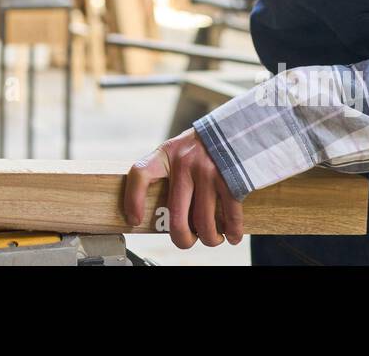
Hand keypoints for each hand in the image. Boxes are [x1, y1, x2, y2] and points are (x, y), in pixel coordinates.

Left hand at [124, 127, 243, 248]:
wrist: (235, 128)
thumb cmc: (202, 146)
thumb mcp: (178, 149)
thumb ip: (168, 172)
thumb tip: (157, 212)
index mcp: (167, 154)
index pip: (140, 174)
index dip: (133, 200)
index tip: (135, 220)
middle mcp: (185, 162)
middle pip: (176, 216)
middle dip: (183, 239)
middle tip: (187, 241)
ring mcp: (208, 171)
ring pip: (204, 222)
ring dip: (210, 238)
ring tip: (212, 238)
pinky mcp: (231, 179)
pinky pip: (230, 215)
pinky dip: (232, 232)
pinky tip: (231, 236)